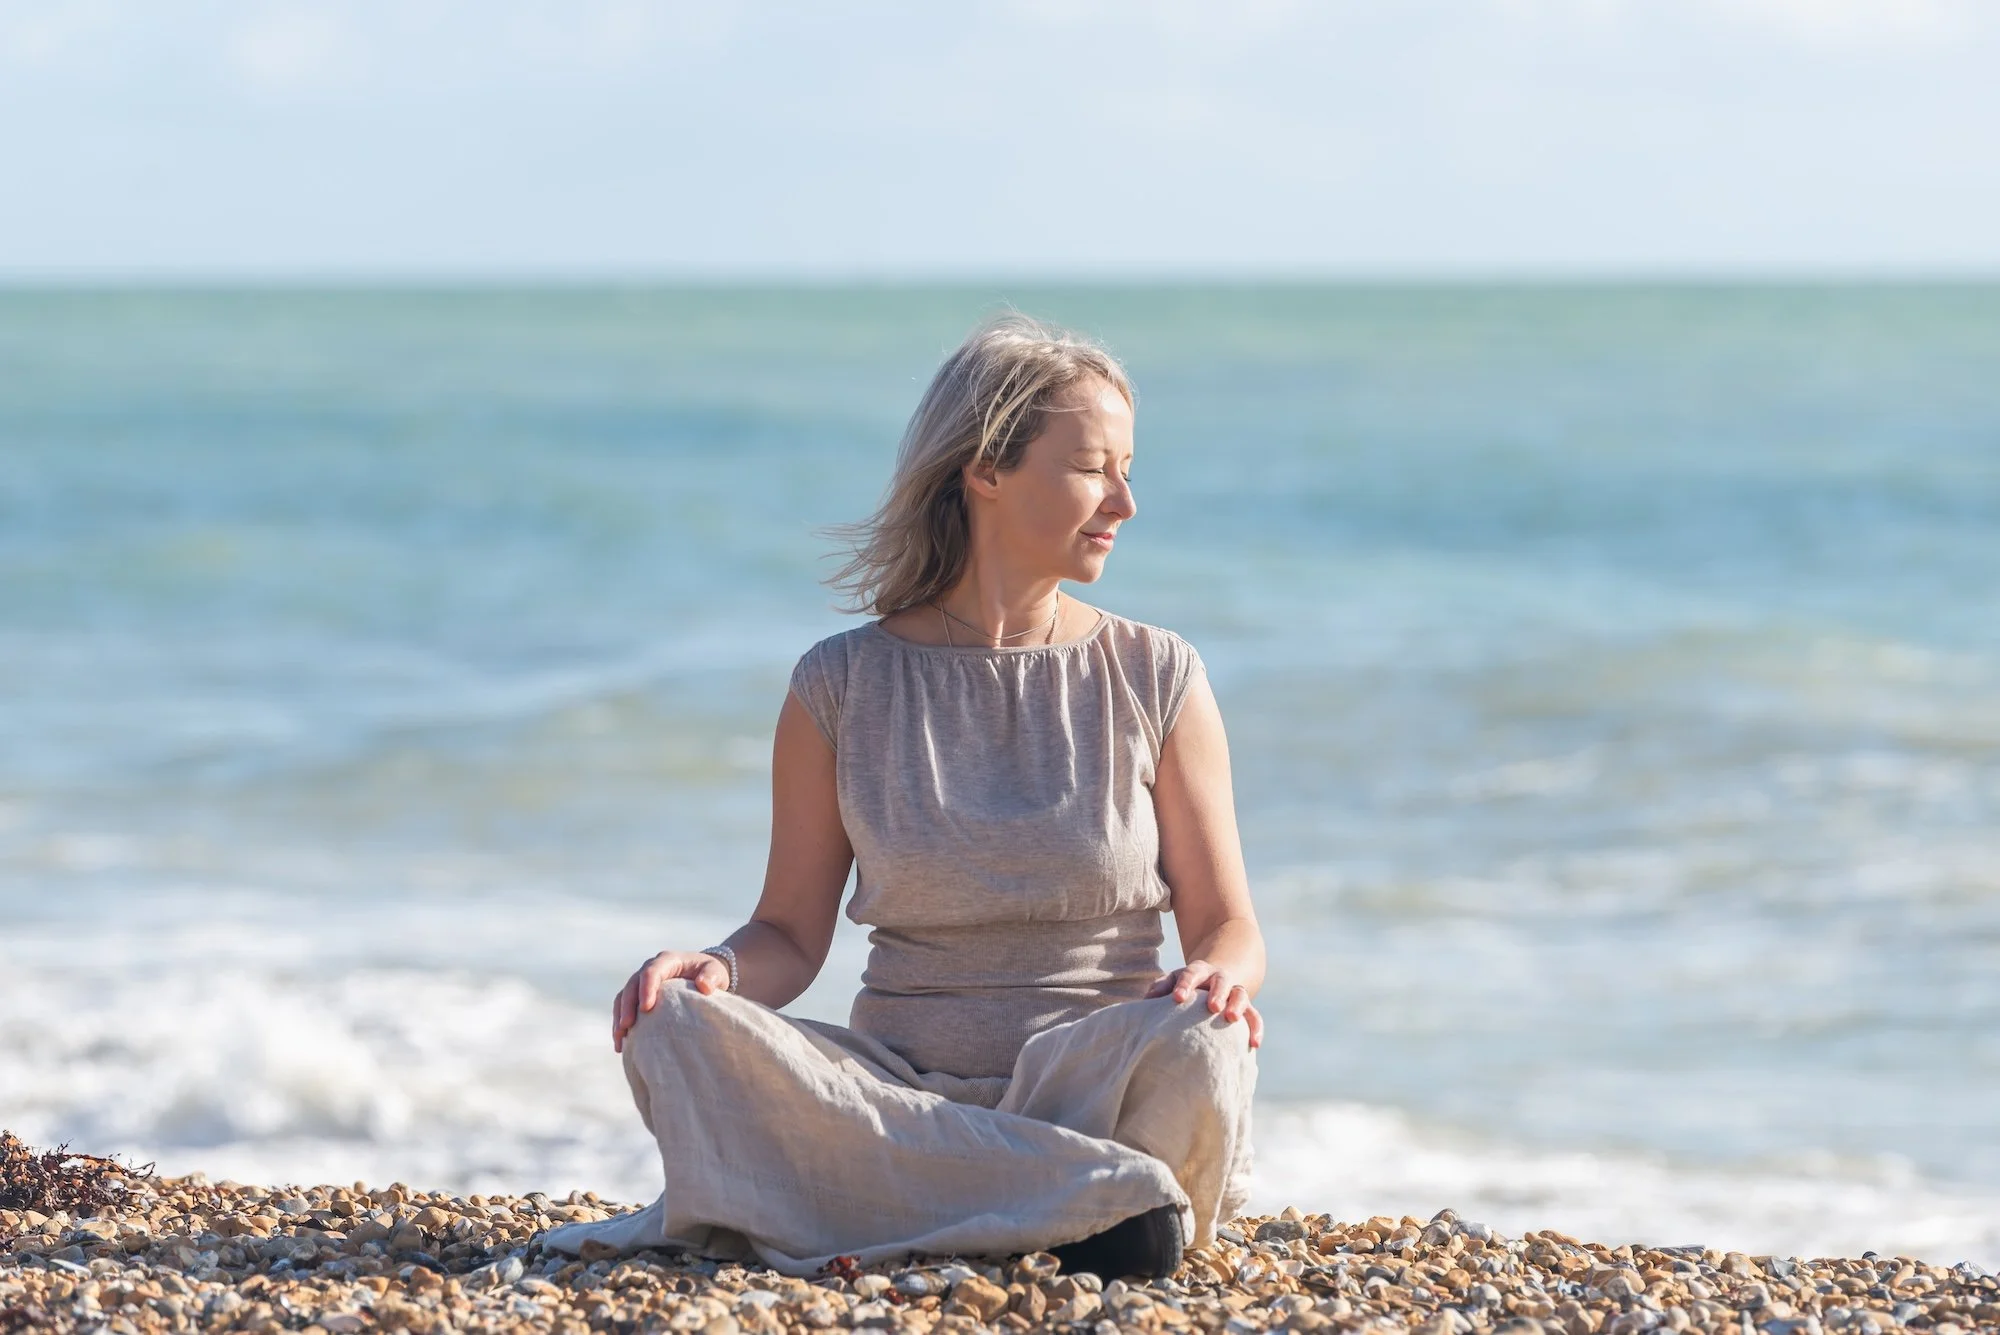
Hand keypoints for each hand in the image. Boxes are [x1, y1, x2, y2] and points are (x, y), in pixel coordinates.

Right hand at [612, 950, 729, 1052]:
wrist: (704, 976)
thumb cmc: (710, 974)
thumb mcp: (716, 971)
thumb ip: (712, 976)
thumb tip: (703, 986)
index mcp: (668, 961)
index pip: (651, 971)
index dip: (646, 988)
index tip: (646, 1008)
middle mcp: (651, 969)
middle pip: (632, 985)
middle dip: (627, 1006)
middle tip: (627, 1026)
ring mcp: (642, 983)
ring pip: (623, 997)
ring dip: (619, 1017)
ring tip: (619, 1039)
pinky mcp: (639, 997)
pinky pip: (624, 1009)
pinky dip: (620, 1025)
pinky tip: (621, 1044)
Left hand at [1144, 960, 1262, 1048]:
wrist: (1218, 976)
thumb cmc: (1188, 985)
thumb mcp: (1175, 980)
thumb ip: (1162, 987)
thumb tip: (1148, 999)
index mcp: (1200, 971)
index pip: (1192, 973)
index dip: (1185, 985)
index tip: (1177, 998)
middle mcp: (1220, 979)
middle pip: (1221, 981)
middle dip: (1218, 992)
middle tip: (1213, 1006)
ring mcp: (1235, 992)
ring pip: (1241, 994)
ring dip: (1238, 1005)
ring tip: (1232, 1018)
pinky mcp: (1246, 1008)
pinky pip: (1254, 1016)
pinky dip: (1256, 1028)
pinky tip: (1254, 1045)